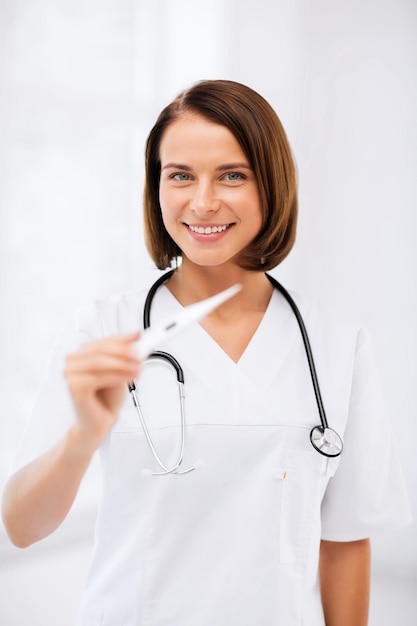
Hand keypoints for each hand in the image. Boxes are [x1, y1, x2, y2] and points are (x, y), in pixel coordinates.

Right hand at [64, 332, 140, 450]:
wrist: (98, 423)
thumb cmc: (106, 399)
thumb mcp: (121, 372)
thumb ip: (126, 357)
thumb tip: (138, 344)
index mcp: (83, 353)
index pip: (104, 340)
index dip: (122, 338)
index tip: (138, 336)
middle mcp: (74, 361)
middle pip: (100, 348)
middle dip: (124, 351)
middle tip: (140, 355)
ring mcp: (70, 373)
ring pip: (99, 361)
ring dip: (122, 364)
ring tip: (138, 369)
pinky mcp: (73, 387)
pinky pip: (98, 376)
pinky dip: (117, 376)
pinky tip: (130, 378)